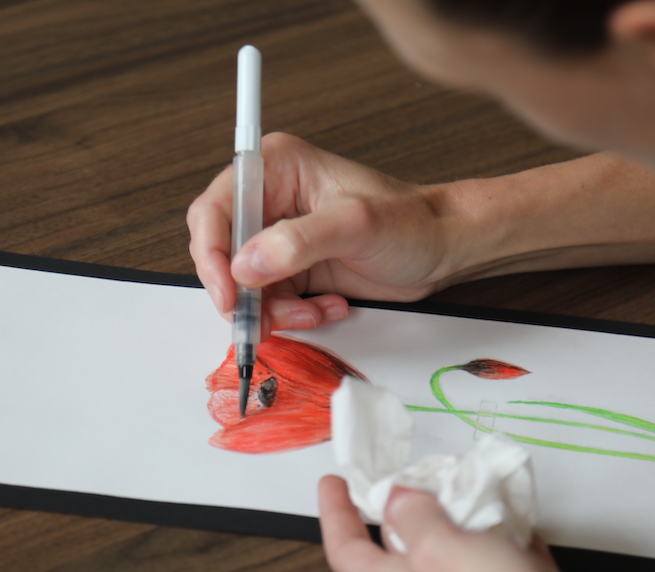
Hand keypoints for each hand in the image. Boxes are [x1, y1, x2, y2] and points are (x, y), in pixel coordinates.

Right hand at [187, 133, 463, 335]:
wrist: (442, 249)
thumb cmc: (411, 222)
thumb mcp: (355, 225)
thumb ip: (297, 242)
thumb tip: (245, 265)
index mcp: (276, 168)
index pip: (217, 208)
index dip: (212, 253)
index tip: (228, 293)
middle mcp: (271, 199)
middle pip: (221, 251)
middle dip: (241, 291)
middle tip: (262, 319)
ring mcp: (280, 236)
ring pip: (243, 284)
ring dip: (271, 310)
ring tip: (312, 312)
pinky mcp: (292, 267)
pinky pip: (269, 300)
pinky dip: (291, 315)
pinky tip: (327, 308)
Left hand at [318, 476, 654, 571]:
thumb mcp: (440, 549)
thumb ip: (413, 516)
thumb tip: (397, 498)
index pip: (346, 550)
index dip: (334, 513)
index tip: (333, 483)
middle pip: (399, 548)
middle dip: (401, 506)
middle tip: (408, 473)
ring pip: (454, 547)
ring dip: (457, 512)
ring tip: (465, 480)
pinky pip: (501, 557)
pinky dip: (504, 529)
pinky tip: (516, 511)